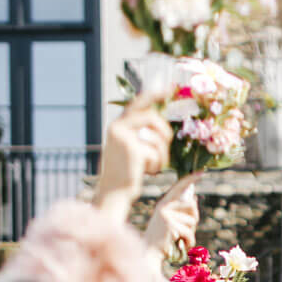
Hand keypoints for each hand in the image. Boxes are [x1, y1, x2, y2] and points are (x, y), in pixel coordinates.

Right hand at [93, 95, 172, 222]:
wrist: (113, 193)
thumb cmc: (125, 174)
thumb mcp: (130, 149)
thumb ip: (139, 133)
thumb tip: (159, 122)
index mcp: (117, 125)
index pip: (138, 103)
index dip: (153, 94)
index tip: (168, 88)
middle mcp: (118, 127)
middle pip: (152, 117)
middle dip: (164, 131)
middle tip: (167, 144)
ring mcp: (124, 137)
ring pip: (157, 136)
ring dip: (162, 153)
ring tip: (154, 165)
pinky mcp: (132, 148)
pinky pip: (156, 151)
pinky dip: (157, 163)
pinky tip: (148, 171)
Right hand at [144, 174, 200, 260]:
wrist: (148, 255)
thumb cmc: (162, 241)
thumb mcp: (172, 223)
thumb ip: (182, 211)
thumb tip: (193, 198)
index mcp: (164, 203)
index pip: (179, 187)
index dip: (191, 179)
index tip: (202, 172)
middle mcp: (164, 205)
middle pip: (192, 206)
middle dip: (194, 221)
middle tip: (184, 233)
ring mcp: (166, 213)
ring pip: (192, 221)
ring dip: (190, 234)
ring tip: (178, 240)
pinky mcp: (169, 223)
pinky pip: (189, 233)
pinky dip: (188, 242)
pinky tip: (179, 245)